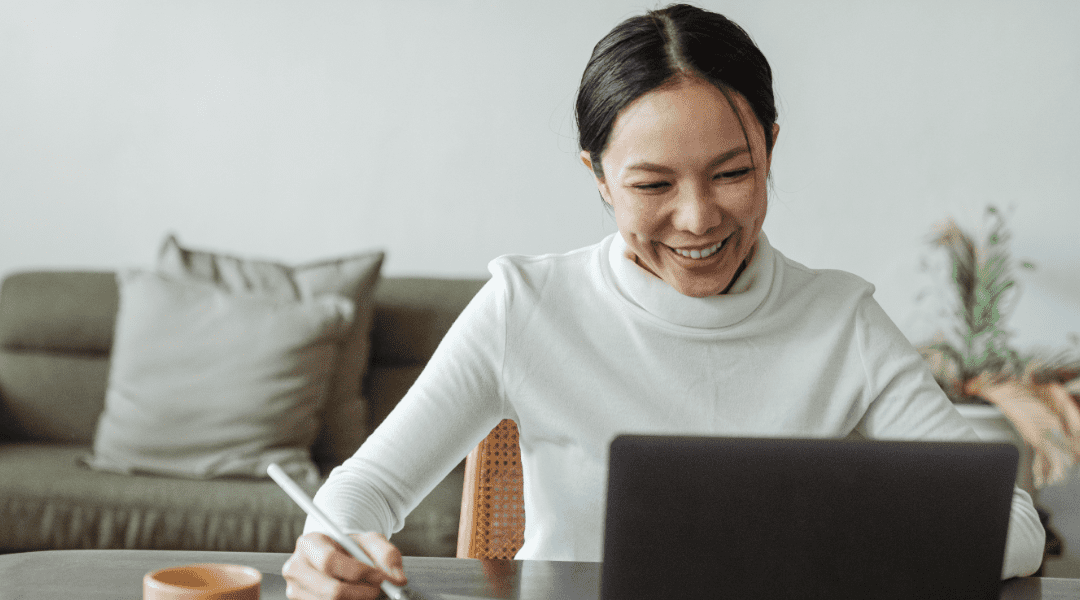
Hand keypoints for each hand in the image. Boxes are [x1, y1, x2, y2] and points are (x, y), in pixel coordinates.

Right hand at [282, 531, 406, 599]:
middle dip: (361, 592)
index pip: (329, 561)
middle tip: (378, 589)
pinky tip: (355, 596)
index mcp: (309, 543)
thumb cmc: (352, 549)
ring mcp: (295, 590)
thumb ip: (387, 555)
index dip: (358, 572)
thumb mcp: (371, 542)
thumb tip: (398, 580)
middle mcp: (296, 567)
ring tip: (366, 591)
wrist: (338, 557)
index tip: (380, 577)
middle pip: (330, 590)